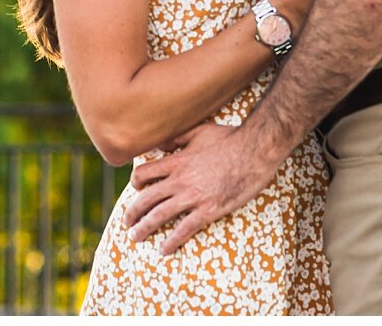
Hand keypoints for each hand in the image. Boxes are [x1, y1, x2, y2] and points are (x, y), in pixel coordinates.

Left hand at [122, 121, 282, 254]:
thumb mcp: (199, 131)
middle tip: (126, 223)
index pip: (144, 174)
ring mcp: (193, 196)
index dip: (135, 182)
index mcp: (177, 161)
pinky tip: (164, 250)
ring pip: (160, 215)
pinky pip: (184, 229)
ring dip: (144, 228)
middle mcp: (180, 180)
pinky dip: (172, 241)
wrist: (255, 151)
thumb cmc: (229, 138)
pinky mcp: (209, 210)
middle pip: (146, 198)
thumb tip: (160, 144)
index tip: (136, 190)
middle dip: (132, 212)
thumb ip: (177, 138)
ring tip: (135, 237)